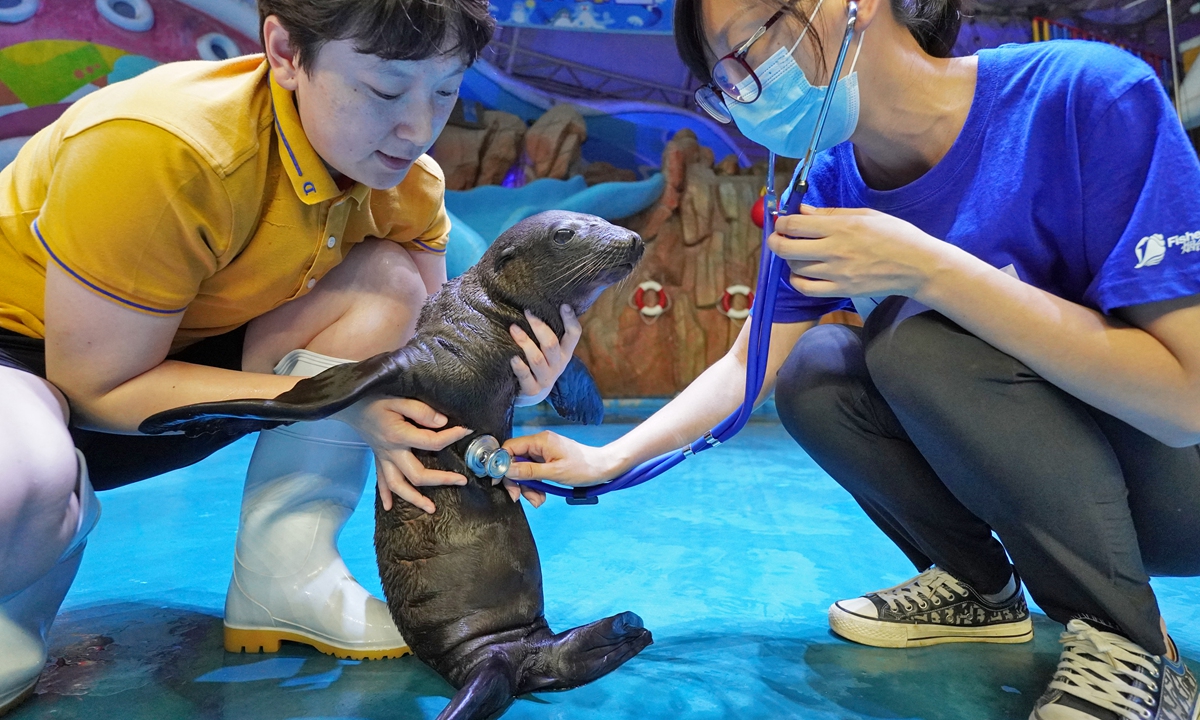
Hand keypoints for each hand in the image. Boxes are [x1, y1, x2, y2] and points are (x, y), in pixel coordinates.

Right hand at [334, 397, 472, 513]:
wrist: (349, 404)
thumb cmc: (375, 399)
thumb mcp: (399, 399)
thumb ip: (421, 410)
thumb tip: (442, 422)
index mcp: (398, 435)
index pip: (431, 442)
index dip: (451, 437)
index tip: (466, 430)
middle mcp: (391, 452)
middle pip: (417, 474)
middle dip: (441, 480)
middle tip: (461, 480)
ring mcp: (383, 459)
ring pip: (398, 486)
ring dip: (414, 499)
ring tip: (431, 508)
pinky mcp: (378, 460)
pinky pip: (381, 482)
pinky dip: (385, 495)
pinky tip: (390, 507)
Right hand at [500, 430, 621, 506]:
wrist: (603, 469)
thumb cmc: (583, 468)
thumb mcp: (554, 472)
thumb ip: (529, 471)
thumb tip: (507, 470)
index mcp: (540, 440)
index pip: (510, 447)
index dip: (502, 464)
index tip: (501, 481)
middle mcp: (540, 444)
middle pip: (515, 461)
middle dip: (517, 481)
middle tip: (519, 497)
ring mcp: (544, 452)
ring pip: (524, 470)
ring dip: (527, 487)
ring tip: (538, 500)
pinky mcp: (548, 460)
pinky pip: (534, 473)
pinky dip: (535, 485)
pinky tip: (542, 495)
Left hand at [510, 305, 580, 406]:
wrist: (533, 394)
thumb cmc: (538, 363)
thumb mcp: (548, 350)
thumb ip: (547, 332)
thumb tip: (535, 304)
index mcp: (565, 352)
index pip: (574, 335)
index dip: (570, 320)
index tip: (563, 305)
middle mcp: (558, 365)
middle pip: (552, 344)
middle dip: (539, 327)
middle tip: (527, 312)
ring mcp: (546, 378)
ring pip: (537, 359)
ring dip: (525, 342)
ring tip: (513, 329)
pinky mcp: (532, 390)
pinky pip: (526, 377)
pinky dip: (519, 366)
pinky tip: (512, 357)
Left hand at [769, 205, 960, 299]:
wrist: (917, 265)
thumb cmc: (895, 235)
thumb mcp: (865, 214)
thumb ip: (830, 214)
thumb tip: (802, 210)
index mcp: (840, 227)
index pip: (795, 225)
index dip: (782, 223)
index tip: (782, 222)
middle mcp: (834, 250)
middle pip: (787, 248)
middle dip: (776, 241)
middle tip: (778, 238)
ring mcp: (837, 273)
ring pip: (795, 268)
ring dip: (789, 260)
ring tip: (797, 254)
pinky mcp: (841, 290)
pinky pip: (807, 289)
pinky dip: (797, 281)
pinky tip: (801, 274)